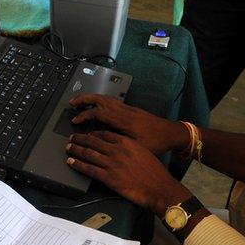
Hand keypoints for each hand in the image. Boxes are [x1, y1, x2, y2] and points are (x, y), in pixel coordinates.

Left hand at [66, 131, 192, 214]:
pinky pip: (89, 169)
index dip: (93, 134)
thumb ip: (129, 147)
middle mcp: (117, 151)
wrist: (159, 188)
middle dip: (80, 139)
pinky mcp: (109, 178)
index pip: (104, 134)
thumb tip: (119, 147)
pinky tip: (72, 163)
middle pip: (93, 142)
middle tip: (72, 138)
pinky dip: (78, 165)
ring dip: (76, 150)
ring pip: (88, 154)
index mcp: (126, 143)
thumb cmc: (155, 172)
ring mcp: (112, 164)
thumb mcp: (144, 151)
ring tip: (69, 148)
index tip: (87, 134)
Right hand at [69, 94, 187, 155]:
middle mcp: (125, 111)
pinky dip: (101, 101)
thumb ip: (116, 142)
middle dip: (84, 99)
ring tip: (81, 101)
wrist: (172, 133)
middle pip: (100, 100)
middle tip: (72, 103)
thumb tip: (99, 139)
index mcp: (124, 120)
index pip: (99, 113)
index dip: (85, 115)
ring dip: (92, 98)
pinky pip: (112, 101)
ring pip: (106, 98)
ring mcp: (129, 108)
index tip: (75, 121)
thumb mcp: (136, 146)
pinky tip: (98, 105)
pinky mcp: (132, 109)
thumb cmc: (157, 142)